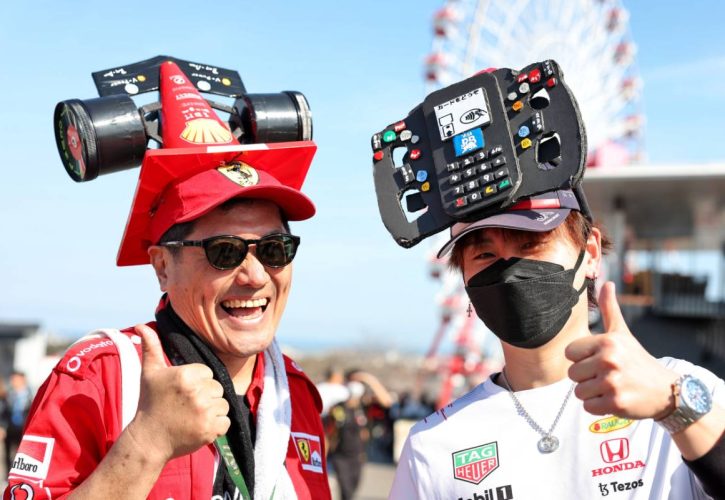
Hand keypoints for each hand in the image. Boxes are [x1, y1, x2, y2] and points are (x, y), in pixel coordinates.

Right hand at [127, 324, 230, 462]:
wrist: (148, 440)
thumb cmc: (150, 404)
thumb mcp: (150, 373)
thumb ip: (151, 347)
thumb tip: (140, 325)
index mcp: (186, 375)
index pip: (207, 374)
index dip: (196, 383)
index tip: (181, 393)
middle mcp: (197, 392)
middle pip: (217, 388)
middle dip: (205, 396)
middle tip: (185, 406)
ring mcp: (205, 412)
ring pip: (223, 405)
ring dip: (211, 411)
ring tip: (191, 416)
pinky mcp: (211, 429)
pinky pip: (225, 422)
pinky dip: (215, 427)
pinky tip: (197, 427)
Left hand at [565, 282, 676, 419]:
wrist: (665, 390)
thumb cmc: (637, 360)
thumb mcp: (623, 333)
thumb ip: (610, 309)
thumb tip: (606, 283)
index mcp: (607, 342)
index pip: (569, 353)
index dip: (582, 359)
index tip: (599, 360)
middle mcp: (609, 360)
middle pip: (572, 374)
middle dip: (586, 378)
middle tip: (607, 375)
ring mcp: (612, 382)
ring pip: (578, 392)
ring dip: (592, 393)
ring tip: (611, 387)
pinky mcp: (615, 402)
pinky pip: (588, 407)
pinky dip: (598, 406)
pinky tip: (614, 399)